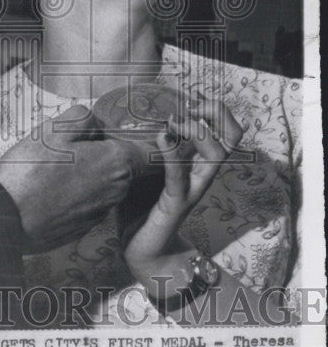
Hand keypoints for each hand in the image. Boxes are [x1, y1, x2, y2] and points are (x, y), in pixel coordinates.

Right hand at [0, 105, 144, 252]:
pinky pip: (91, 201)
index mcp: (115, 162)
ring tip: (62, 165)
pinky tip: (55, 188)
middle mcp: (116, 190)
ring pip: (108, 183)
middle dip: (110, 152)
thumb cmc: (30, 173)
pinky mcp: (85, 226)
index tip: (134, 132)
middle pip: (127, 165)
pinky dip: (80, 192)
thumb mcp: (53, 129)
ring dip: (93, 173)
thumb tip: (95, 122)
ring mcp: (101, 211)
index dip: (146, 140)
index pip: (151, 151)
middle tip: (80, 143)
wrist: (8, 219)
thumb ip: (83, 118)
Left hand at [124, 95, 242, 295]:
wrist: (144, 250)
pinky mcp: (176, 203)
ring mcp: (191, 188)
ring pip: (216, 154)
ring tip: (175, 122)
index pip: (222, 129)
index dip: (213, 108)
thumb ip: (139, 146)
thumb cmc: (140, 206)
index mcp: (194, 163)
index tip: (191, 96)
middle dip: (216, 113)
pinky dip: (171, 154)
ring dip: (198, 130)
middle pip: (230, 137)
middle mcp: (199, 173)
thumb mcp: (141, 168)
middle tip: (191, 106)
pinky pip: (179, 176)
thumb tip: (115, 119)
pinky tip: (161, 137)